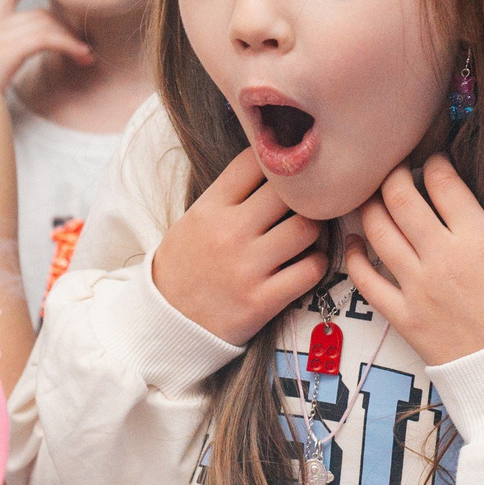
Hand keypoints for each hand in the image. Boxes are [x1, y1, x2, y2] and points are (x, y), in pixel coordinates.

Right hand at [0, 0, 92, 89]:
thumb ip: (1, 59)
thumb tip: (18, 59)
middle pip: (38, 14)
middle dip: (65, 28)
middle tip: (84, 46)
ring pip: (45, 24)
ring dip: (71, 39)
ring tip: (86, 55)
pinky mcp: (6, 51)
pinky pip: (45, 38)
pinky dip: (67, 45)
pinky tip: (80, 55)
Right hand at [151, 148, 328, 346]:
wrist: (167, 322)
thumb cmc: (186, 267)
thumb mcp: (194, 221)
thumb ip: (229, 196)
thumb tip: (273, 168)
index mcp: (210, 209)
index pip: (255, 162)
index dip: (276, 162)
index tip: (285, 172)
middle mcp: (229, 233)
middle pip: (289, 193)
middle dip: (303, 196)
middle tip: (307, 205)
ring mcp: (247, 267)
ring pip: (307, 229)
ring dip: (314, 230)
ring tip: (306, 236)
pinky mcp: (262, 300)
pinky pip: (311, 270)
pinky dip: (316, 263)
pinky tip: (305, 263)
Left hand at [348, 155, 483, 365]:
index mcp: (479, 240)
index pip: (442, 182)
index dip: (434, 163)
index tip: (435, 161)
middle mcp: (441, 259)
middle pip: (399, 198)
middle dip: (393, 174)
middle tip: (397, 169)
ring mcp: (417, 288)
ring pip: (377, 231)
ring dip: (371, 206)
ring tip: (376, 197)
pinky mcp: (403, 317)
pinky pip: (365, 281)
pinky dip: (354, 256)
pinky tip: (356, 242)